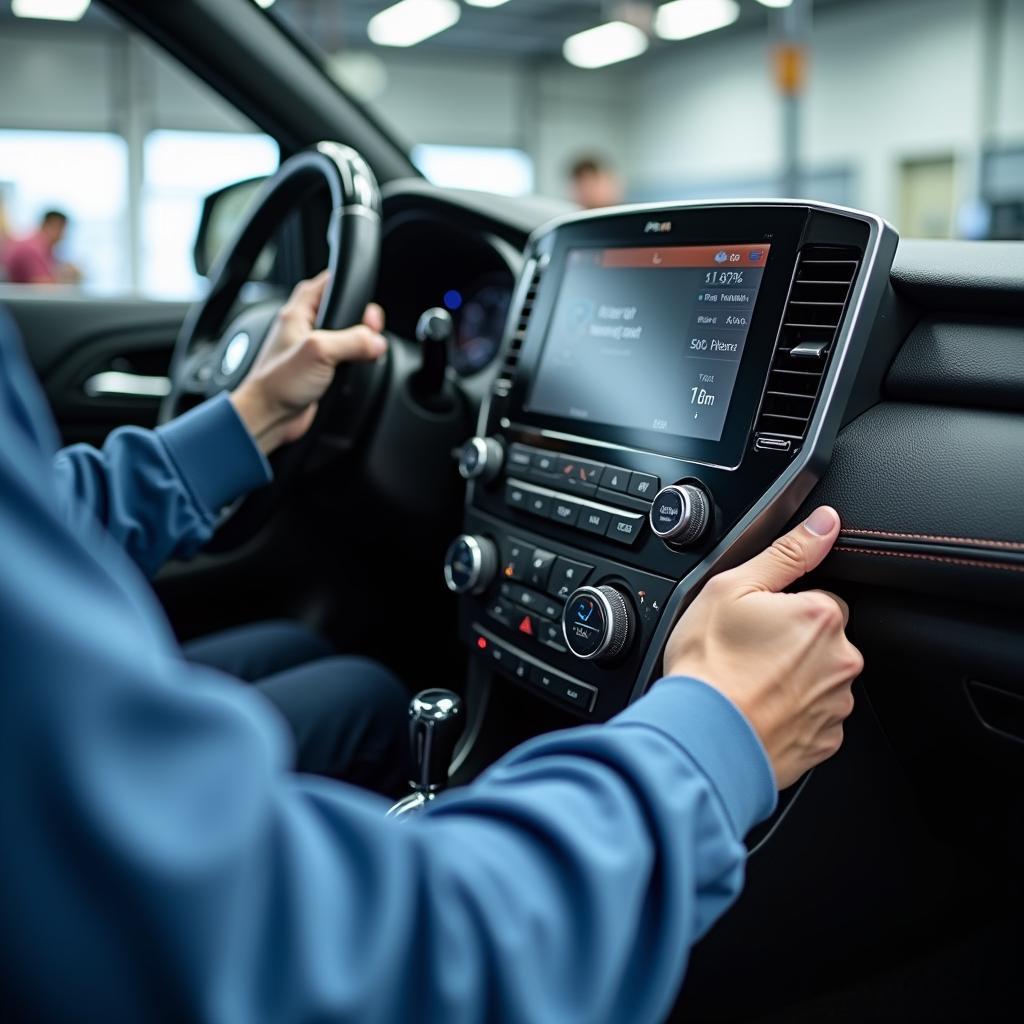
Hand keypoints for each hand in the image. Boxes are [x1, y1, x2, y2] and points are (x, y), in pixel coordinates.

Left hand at [230, 271, 386, 454]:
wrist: (269, 417)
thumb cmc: (278, 383)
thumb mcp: (319, 352)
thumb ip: (353, 341)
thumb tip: (377, 341)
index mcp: (298, 312)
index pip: (327, 282)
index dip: (348, 287)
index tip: (364, 302)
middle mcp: (305, 328)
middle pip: (343, 310)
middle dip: (362, 320)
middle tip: (370, 330)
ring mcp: (313, 350)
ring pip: (347, 336)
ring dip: (360, 344)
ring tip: (366, 352)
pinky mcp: (321, 371)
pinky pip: (346, 359)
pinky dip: (356, 362)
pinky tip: (356, 370)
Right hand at [663, 506, 862, 789]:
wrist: (702, 737)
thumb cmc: (709, 665)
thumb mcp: (733, 588)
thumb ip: (787, 552)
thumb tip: (825, 523)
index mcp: (821, 617)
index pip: (819, 600)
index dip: (784, 609)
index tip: (756, 624)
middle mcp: (841, 661)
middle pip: (822, 640)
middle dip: (792, 644)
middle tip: (747, 653)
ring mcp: (835, 705)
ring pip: (819, 679)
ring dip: (793, 679)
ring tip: (748, 684)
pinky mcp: (825, 741)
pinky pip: (814, 718)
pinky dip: (791, 713)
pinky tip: (758, 709)